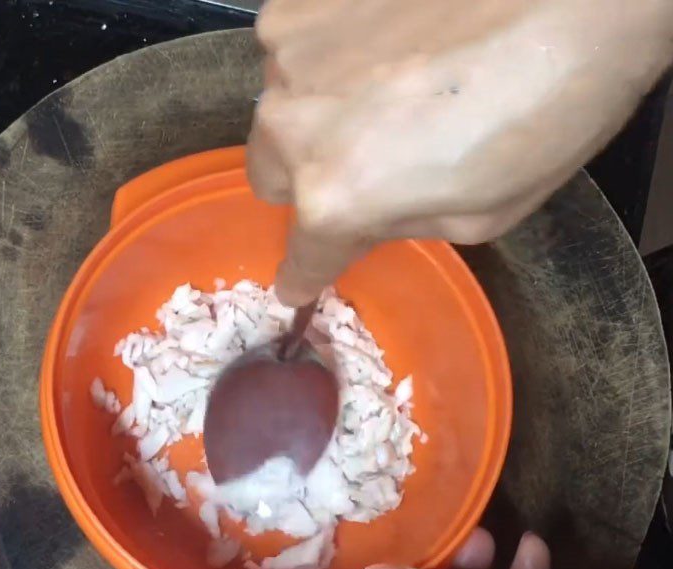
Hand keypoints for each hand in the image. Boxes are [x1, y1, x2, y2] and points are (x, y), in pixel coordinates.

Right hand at [248, 0, 672, 304]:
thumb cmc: (547, 109)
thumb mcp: (477, 215)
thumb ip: (396, 226)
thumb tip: (362, 220)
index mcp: (336, 197)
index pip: (298, 259)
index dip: (305, 273)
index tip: (301, 280)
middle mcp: (293, 126)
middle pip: (270, 177)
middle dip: (309, 180)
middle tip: (369, 161)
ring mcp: (291, 50)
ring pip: (281, 107)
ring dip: (319, 111)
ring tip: (391, 86)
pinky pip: (297, 47)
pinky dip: (329, 55)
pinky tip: (387, 40)